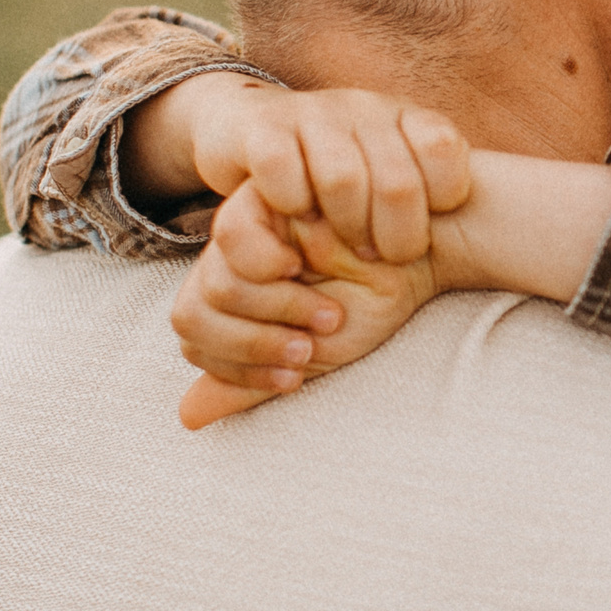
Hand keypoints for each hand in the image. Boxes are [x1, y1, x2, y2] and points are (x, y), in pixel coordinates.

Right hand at [134, 75, 474, 262]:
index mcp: (405, 117)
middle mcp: (363, 108)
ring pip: (341, 178)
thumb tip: (496, 228)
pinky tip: (297, 217)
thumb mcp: (396, 174)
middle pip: (396, 180)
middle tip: (387, 260)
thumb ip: (435, 196)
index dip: (443, 197)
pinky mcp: (262, 129)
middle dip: (396, 236)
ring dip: (346, 227)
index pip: (443, 148)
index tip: (431, 225)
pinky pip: (282, 169)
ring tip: (345, 251)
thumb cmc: (342, 172)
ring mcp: (312, 114)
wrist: (252, 129)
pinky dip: (291, 203)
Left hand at [170, 181, 440, 428]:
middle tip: (310, 344)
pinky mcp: (262, 193)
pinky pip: (231, 234)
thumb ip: (251, 382)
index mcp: (234, 297)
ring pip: (213, 283)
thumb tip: (186, 417)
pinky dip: (266, 264)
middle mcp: (229, 261)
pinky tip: (305, 264)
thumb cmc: (377, 300)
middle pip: (191, 314)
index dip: (236, 368)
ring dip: (276, 309)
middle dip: (254, 344)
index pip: (193, 341)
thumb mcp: (313, 355)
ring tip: (327, 310)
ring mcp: (243, 226)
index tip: (296, 376)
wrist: (424, 252)